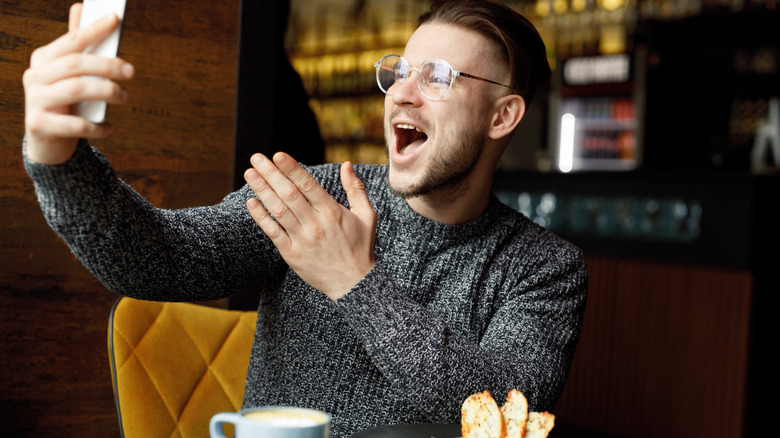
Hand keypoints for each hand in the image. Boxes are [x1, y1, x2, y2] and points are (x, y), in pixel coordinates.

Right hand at [23, 3, 134, 164]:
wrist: (48, 140)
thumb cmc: (66, 102)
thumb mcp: (70, 75)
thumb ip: (76, 47)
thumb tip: (79, 8)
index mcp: (43, 59)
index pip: (71, 40)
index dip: (94, 29)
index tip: (116, 19)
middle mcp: (35, 76)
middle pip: (75, 64)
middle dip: (107, 65)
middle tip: (131, 71)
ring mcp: (35, 101)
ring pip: (76, 90)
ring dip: (107, 92)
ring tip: (124, 97)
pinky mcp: (40, 125)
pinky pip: (76, 124)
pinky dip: (98, 126)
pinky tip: (109, 126)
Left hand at [244, 152, 377, 300]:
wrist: (353, 284)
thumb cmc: (361, 247)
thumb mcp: (367, 216)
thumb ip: (356, 189)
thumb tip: (347, 164)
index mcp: (332, 212)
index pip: (308, 185)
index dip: (292, 169)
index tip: (278, 155)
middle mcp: (315, 224)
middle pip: (289, 194)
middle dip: (271, 173)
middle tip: (256, 158)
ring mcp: (302, 240)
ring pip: (278, 210)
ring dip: (262, 190)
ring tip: (249, 174)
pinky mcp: (292, 254)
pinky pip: (273, 233)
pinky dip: (261, 217)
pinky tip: (251, 202)